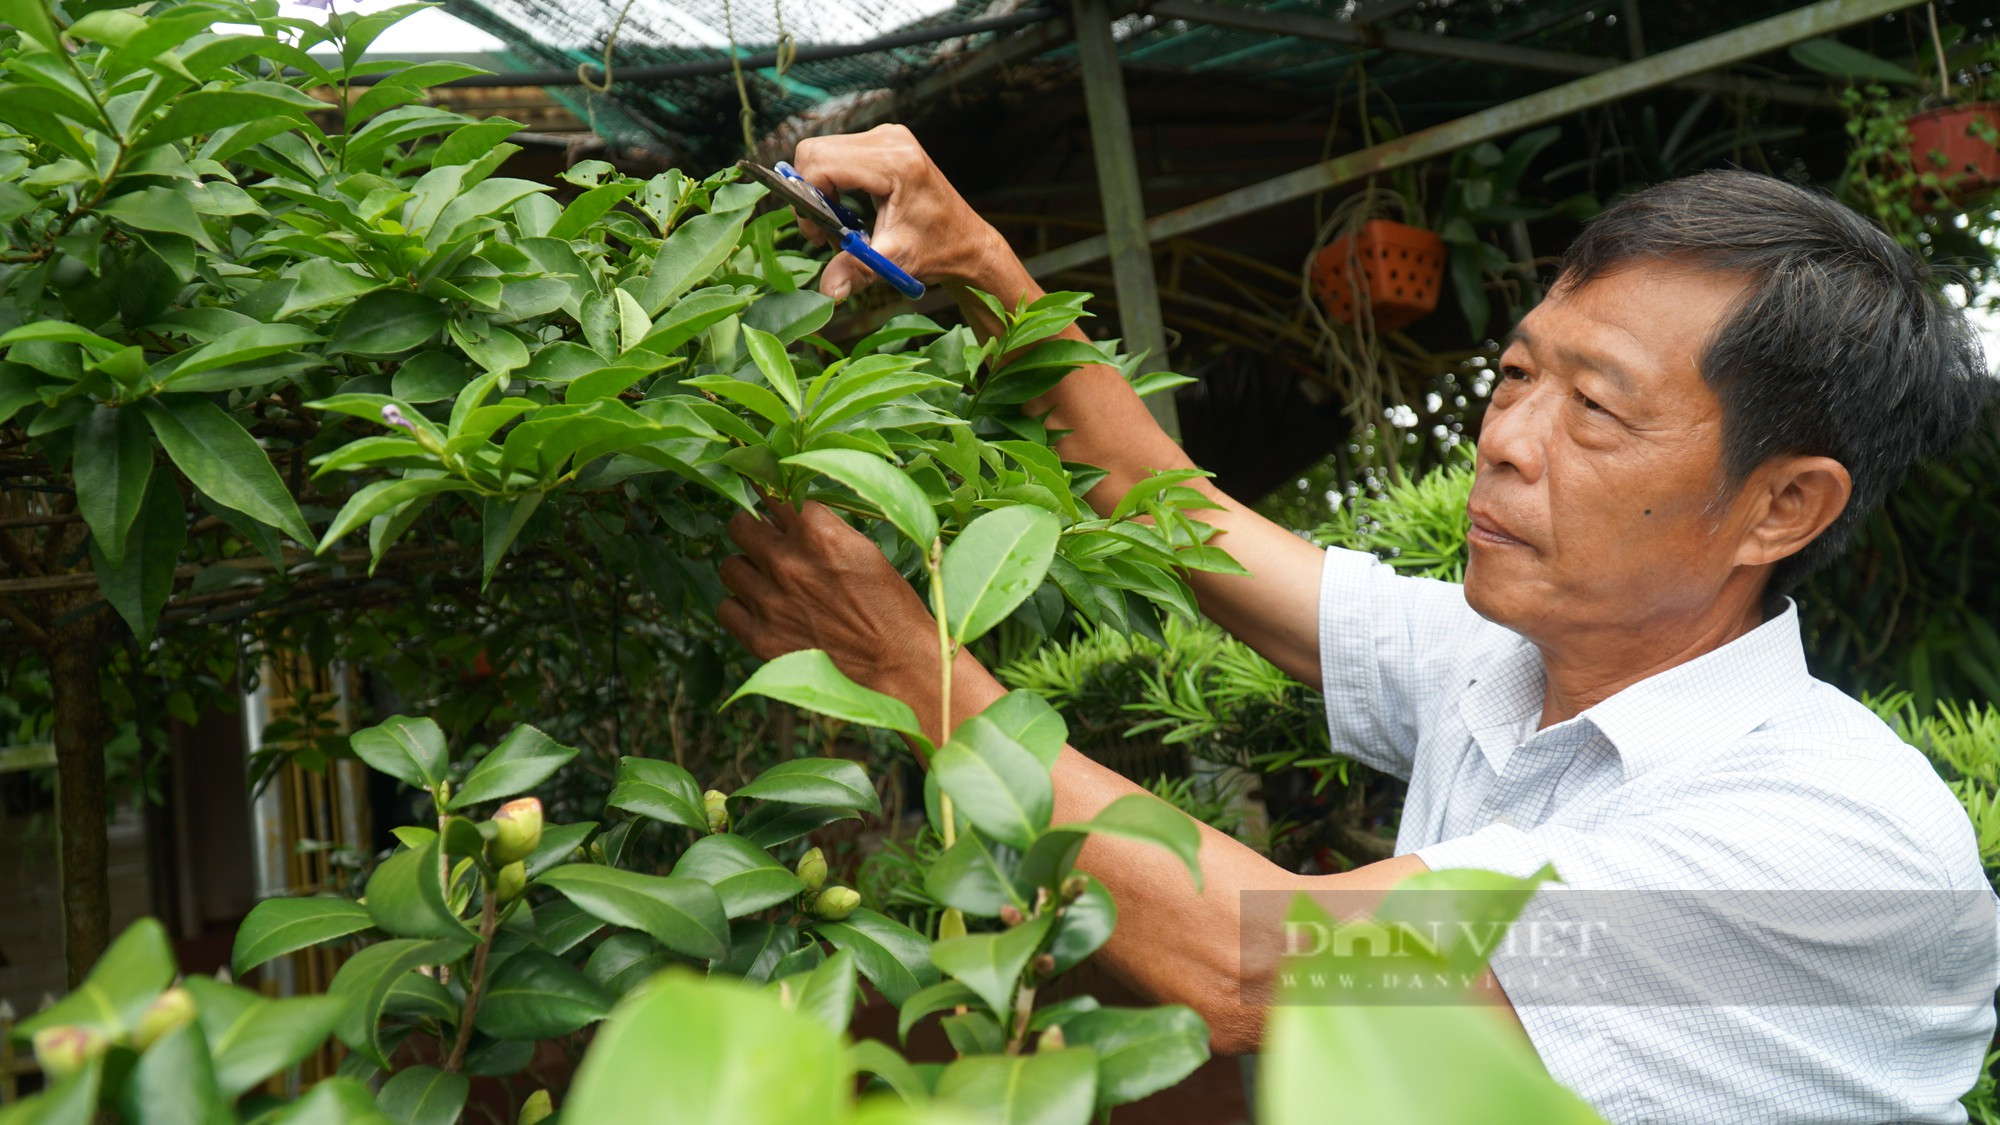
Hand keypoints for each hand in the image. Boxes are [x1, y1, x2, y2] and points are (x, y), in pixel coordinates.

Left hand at [717, 499, 936, 692]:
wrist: (899, 664)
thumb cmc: (890, 605)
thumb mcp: (864, 551)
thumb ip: (821, 528)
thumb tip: (786, 512)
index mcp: (818, 533)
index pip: (770, 490)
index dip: (766, 490)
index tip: (764, 491)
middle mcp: (787, 562)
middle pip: (739, 525)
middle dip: (752, 529)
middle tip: (766, 541)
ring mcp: (770, 601)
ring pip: (729, 567)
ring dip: (746, 569)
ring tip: (767, 581)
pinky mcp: (761, 637)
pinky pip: (726, 608)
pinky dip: (741, 607)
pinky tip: (763, 610)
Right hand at [789, 125, 1016, 300]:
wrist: (968, 242)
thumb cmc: (938, 250)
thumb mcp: (894, 261)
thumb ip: (857, 270)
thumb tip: (828, 292)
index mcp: (896, 163)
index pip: (822, 162)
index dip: (807, 198)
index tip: (818, 233)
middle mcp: (890, 139)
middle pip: (816, 152)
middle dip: (809, 193)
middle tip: (823, 231)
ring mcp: (887, 136)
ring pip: (822, 151)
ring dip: (818, 189)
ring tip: (837, 224)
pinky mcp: (884, 142)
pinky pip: (838, 153)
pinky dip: (831, 182)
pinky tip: (846, 209)